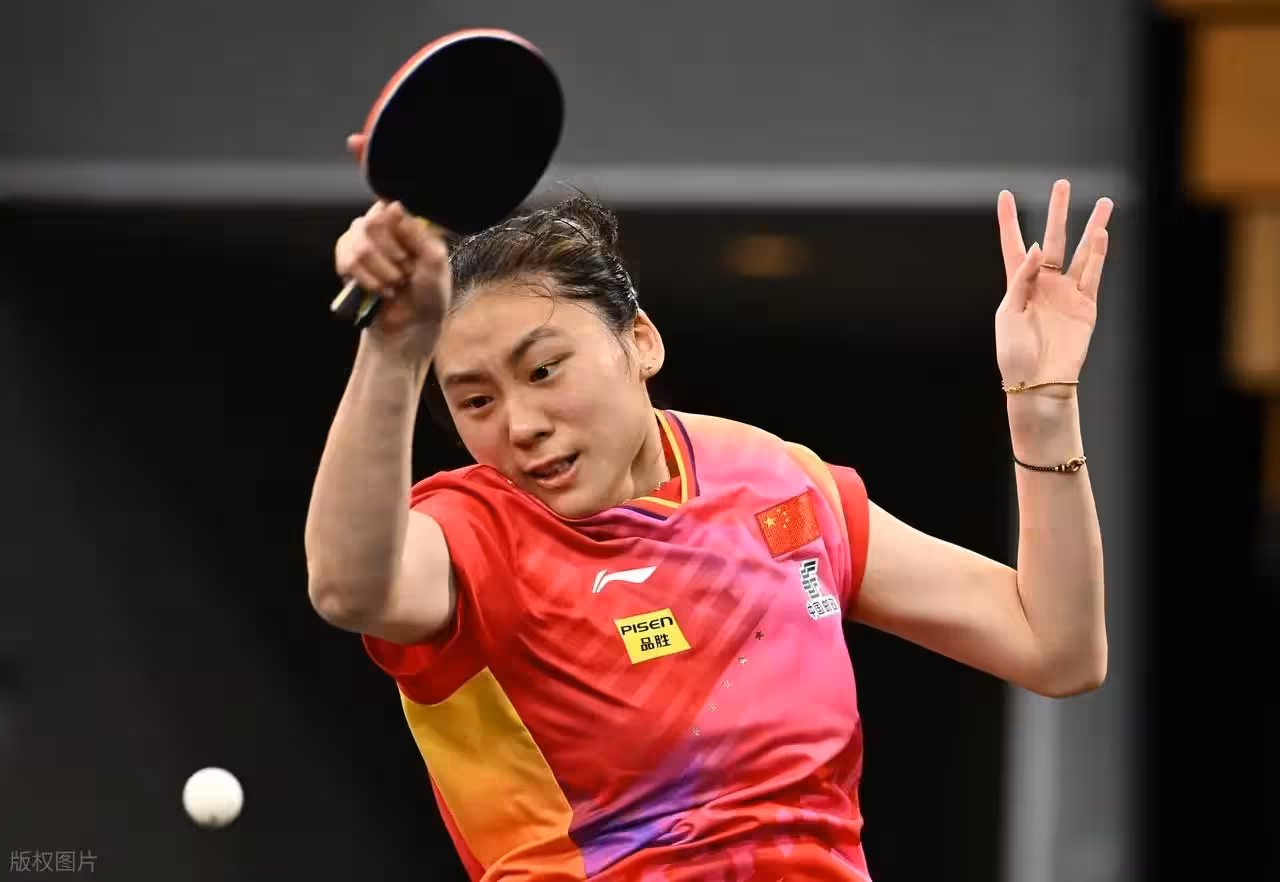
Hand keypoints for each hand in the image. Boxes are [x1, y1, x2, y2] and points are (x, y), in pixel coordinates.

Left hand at [995, 180, 1112, 397]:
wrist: (1038, 381)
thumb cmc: (1015, 352)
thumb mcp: (1009, 313)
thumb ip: (1022, 279)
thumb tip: (1039, 247)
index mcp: (1018, 284)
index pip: (1013, 245)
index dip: (1009, 221)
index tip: (1005, 195)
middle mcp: (1044, 283)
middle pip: (1053, 239)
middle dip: (1057, 212)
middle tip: (1062, 183)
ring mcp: (1067, 293)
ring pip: (1082, 252)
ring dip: (1092, 228)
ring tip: (1104, 203)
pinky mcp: (1086, 305)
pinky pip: (1093, 274)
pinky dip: (1099, 254)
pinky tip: (1102, 233)